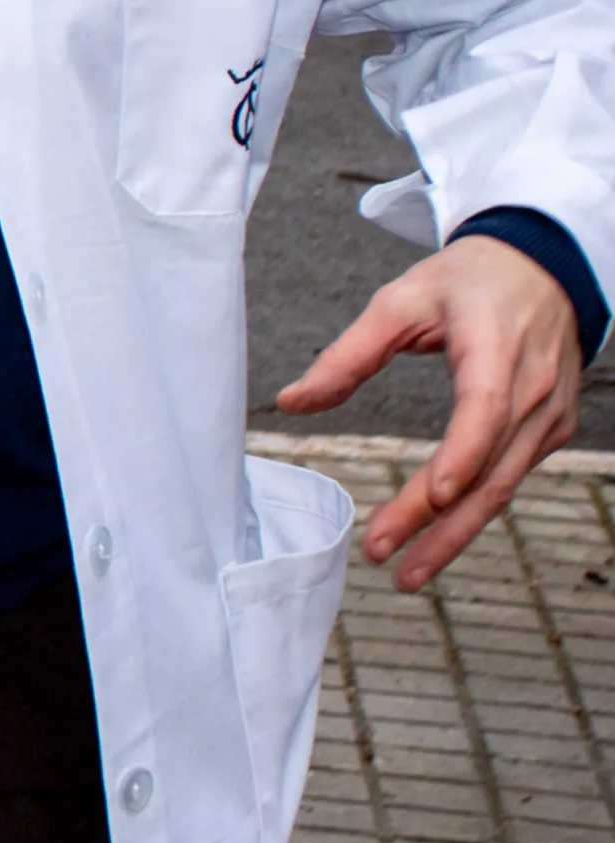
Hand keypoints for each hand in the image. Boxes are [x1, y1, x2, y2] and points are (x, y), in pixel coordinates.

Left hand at [278, 233, 590, 586]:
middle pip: (489, 469)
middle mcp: (534, 390)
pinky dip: (474, 513)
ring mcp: (549, 415)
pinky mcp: (550, 430)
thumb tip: (291, 401)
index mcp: (497, 350)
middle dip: (438, 522)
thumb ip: (348, 354)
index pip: (487, 410)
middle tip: (387, 558)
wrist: (544, 268)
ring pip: (503, 487)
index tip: (431, 495)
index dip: (463, 453)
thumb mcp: (401, 300)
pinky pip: (511, 478)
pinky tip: (439, 540)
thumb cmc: (467, 283)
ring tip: (409, 574)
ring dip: (455, 535)